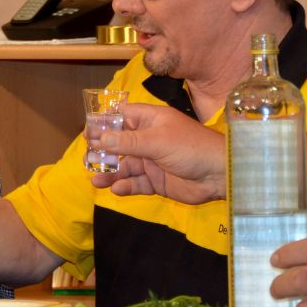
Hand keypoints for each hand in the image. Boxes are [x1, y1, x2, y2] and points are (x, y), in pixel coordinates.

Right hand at [88, 104, 226, 203]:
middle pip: (120, 144)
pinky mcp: (157, 181)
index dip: (105, 124)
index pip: (122, 117)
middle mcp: (149, 139)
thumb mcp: (157, 140)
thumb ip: (127, 142)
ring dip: (111, 173)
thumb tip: (99, 139)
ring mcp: (153, 161)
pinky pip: (136, 183)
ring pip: (126, 166)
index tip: (88, 133)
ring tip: (96, 181)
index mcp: (151, 120)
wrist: (218, 174)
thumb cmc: (190, 147)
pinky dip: (126, 186)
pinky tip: (117, 189)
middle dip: (103, 152)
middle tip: (88, 161)